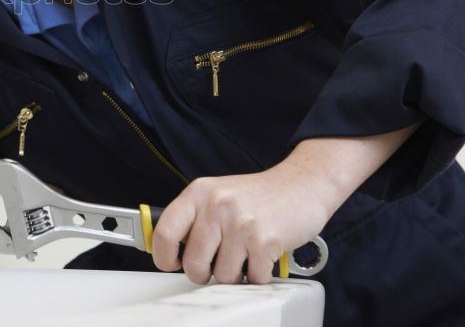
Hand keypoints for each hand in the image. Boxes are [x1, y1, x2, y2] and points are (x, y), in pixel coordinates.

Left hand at [151, 164, 332, 284]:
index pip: (164, 232)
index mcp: (198, 193)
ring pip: (222, 276)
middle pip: (193, 264)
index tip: (172, 264)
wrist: (301, 185)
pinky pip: (252, 278)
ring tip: (243, 255)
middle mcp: (216, 206)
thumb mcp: (216, 194)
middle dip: (203, 273)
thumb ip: (192, 218)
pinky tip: (261, 256)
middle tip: (215, 265)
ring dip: (234, 274)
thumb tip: (165, 248)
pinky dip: (257, 275)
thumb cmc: (257, 195)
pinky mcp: (265, 241)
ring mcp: (240, 224)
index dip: (164, 257)